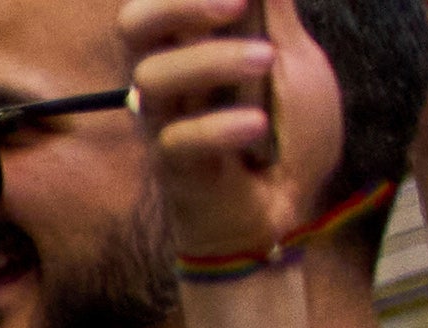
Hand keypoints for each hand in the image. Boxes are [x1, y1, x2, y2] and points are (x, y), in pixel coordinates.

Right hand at [122, 0, 295, 257]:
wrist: (288, 207)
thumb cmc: (285, 131)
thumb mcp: (294, 55)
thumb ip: (275, 10)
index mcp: (191, 45)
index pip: (158, 5)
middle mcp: (166, 79)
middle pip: (134, 25)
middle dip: (180, 5)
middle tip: (238, 5)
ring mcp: (164, 124)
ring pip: (152, 78)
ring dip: (214, 61)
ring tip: (266, 62)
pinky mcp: (172, 168)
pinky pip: (177, 139)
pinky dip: (220, 127)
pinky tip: (257, 126)